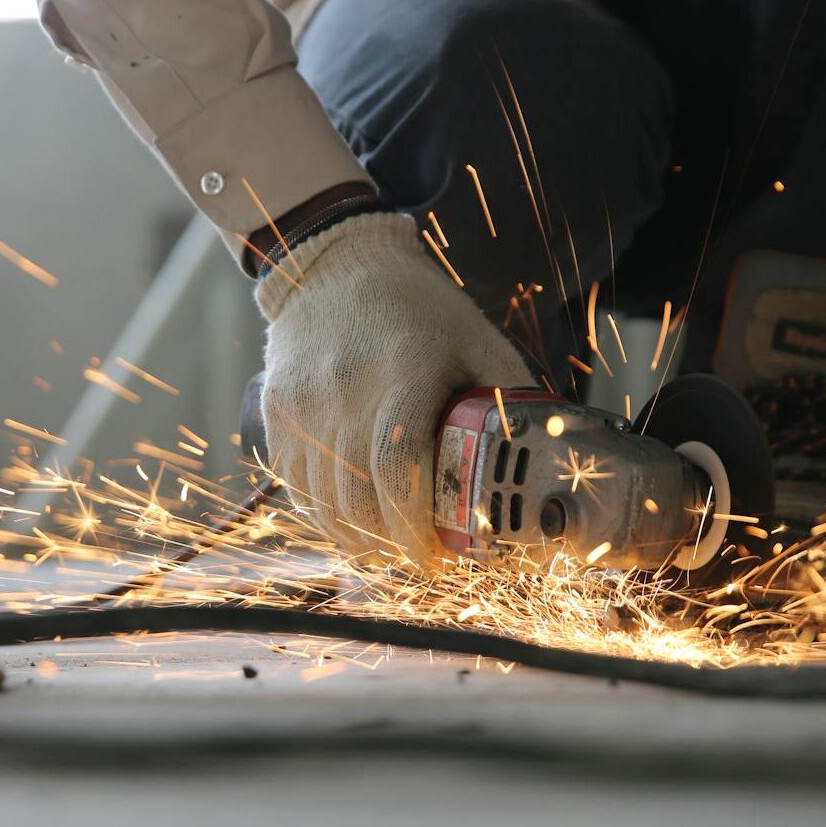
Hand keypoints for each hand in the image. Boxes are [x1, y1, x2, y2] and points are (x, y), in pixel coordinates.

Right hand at [255, 212, 532, 559]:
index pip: (398, 469)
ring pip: (321, 502)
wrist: (334, 266)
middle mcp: (346, 390)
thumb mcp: (477, 341)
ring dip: (356, 540)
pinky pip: (294, 485)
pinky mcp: (276, 411)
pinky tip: (348, 524)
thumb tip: (549, 460)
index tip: (434, 557)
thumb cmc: (419, 308)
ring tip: (386, 549)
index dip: (414, 527)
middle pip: (357, 498)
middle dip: (389, 545)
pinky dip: (322, 517)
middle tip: (418, 560)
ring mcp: (304, 402)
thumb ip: (509, 400)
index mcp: (406, 371)